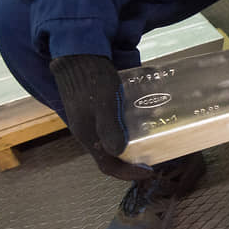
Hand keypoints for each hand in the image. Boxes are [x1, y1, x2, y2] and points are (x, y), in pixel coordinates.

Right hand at [50, 55, 153, 179]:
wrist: (76, 55)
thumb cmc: (91, 78)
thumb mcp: (104, 102)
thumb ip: (109, 127)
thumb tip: (118, 151)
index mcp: (88, 135)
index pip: (107, 166)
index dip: (128, 173)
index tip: (149, 171)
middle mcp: (88, 132)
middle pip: (110, 156)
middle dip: (131, 161)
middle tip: (152, 156)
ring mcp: (90, 121)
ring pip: (111, 141)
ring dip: (129, 145)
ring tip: (150, 140)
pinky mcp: (93, 109)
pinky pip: (111, 126)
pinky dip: (126, 129)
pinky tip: (139, 120)